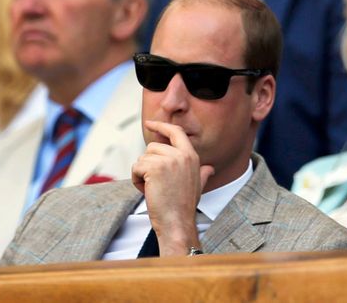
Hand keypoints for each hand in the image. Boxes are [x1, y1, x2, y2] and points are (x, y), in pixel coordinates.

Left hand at [131, 120, 214, 255]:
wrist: (177, 222)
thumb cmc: (185, 206)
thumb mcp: (198, 185)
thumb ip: (203, 173)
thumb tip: (210, 168)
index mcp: (192, 155)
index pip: (176, 131)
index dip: (162, 126)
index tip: (150, 124)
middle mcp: (182, 154)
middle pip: (153, 147)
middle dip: (148, 164)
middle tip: (156, 183)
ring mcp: (169, 160)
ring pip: (143, 158)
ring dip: (142, 174)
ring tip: (154, 188)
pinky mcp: (155, 168)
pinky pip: (136, 167)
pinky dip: (137, 180)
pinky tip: (148, 191)